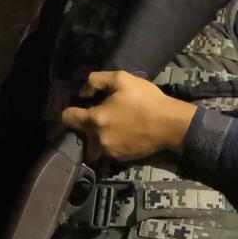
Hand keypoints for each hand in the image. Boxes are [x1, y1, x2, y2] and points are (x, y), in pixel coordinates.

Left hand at [60, 70, 196, 162]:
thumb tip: (82, 93)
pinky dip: (109, 145)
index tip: (80, 106)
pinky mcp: (120, 159)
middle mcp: (97, 139)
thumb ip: (95, 81)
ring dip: (95, 138)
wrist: (170, 124)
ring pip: (91, 146)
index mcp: (94, 119)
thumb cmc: (146, 100)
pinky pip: (106, 153)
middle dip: (84, 126)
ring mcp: (108, 151)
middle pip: (78, 134)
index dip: (71, 109)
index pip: (67, 117)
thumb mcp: (121, 79)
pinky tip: (121, 135)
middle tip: (97, 117)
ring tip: (108, 128)